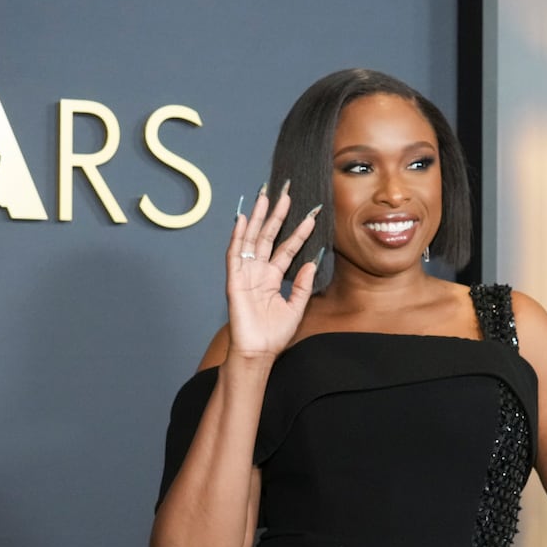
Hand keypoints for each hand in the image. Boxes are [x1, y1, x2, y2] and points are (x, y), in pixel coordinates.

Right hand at [224, 182, 321, 360]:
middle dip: (277, 215)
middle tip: (286, 193)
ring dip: (257, 218)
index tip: (312, 215)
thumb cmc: (274, 336)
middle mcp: (258, 272)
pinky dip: (237, 236)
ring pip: (251, 239)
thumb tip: (312, 261)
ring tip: (265, 196)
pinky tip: (241, 219)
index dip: (299, 232)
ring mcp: (245, 274)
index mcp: (272, 278)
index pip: (287, 248)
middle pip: (268, 237)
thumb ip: (304, 285)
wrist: (258, 352)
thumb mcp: (296, 308)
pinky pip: (234, 254)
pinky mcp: (234, 280)